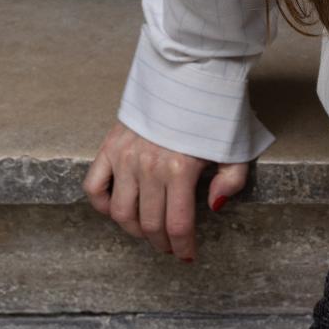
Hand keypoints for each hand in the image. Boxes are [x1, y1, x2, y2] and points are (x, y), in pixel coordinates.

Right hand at [83, 120, 250, 263]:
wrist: (188, 72)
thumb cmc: (214, 111)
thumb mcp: (234, 146)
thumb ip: (231, 180)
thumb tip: (214, 207)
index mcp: (180, 169)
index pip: (177, 225)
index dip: (183, 246)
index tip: (187, 255)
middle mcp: (148, 167)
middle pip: (149, 223)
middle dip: (161, 243)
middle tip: (170, 246)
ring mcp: (125, 158)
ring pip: (120, 212)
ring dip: (133, 229)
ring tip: (147, 230)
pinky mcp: (109, 147)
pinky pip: (94, 186)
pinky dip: (102, 204)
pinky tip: (117, 208)